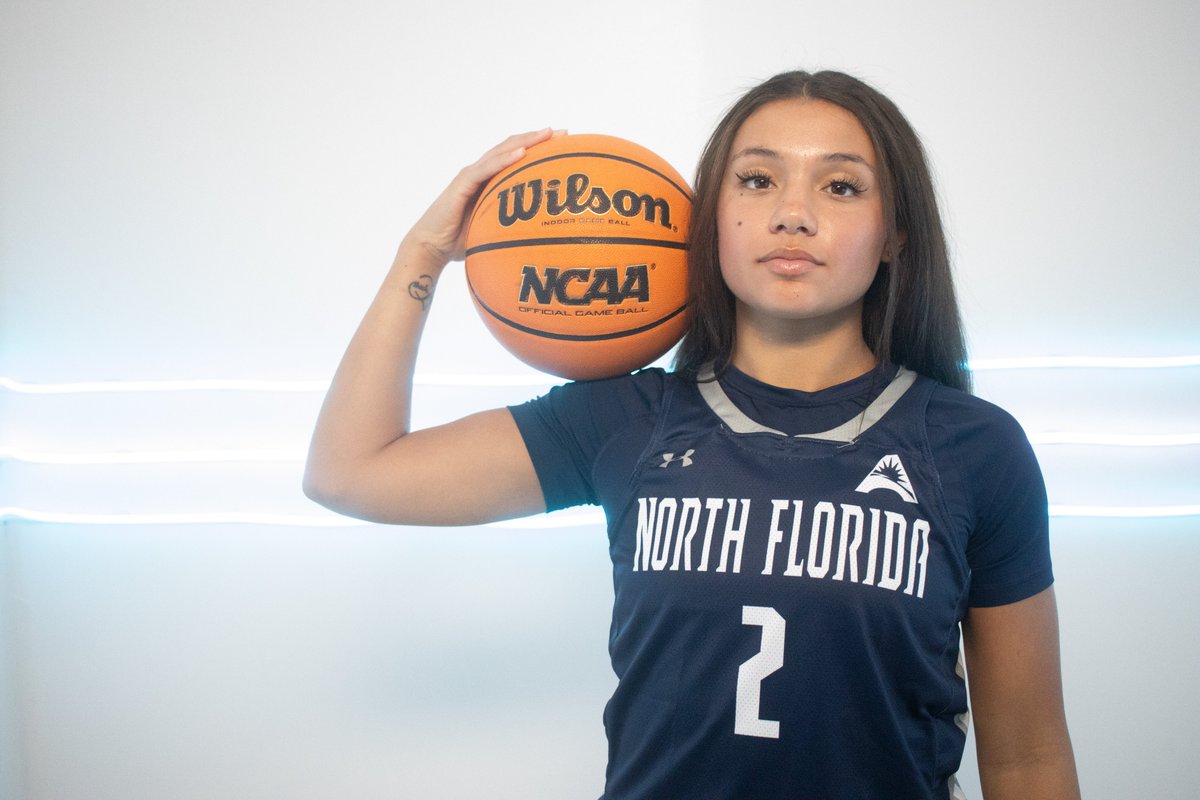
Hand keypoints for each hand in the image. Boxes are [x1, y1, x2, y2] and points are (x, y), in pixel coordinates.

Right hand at [404, 128, 559, 267]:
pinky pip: (486, 169)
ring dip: (526, 141)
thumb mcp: (494, 231)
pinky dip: (504, 159)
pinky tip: (522, 153)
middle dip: (538, 138)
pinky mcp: (462, 183)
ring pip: (501, 152)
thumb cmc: (461, 242)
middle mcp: (480, 172)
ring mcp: (470, 175)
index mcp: (488, 180)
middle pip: (512, 148)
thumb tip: (542, 239)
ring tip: (548, 134)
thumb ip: (513, 227)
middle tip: (564, 133)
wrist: (431, 247)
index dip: (538, 149)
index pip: (516, 157)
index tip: (563, 145)